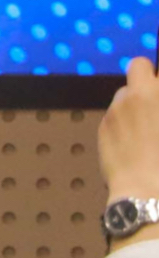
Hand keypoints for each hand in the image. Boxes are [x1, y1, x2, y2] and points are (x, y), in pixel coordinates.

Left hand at [105, 59, 158, 203]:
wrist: (150, 191)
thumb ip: (158, 106)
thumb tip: (153, 107)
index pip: (151, 68)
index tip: (158, 89)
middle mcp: (141, 94)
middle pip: (139, 66)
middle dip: (146, 76)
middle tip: (154, 96)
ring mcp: (119, 108)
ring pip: (124, 93)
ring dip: (133, 102)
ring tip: (145, 128)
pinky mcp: (104, 123)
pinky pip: (114, 114)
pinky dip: (123, 122)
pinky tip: (132, 144)